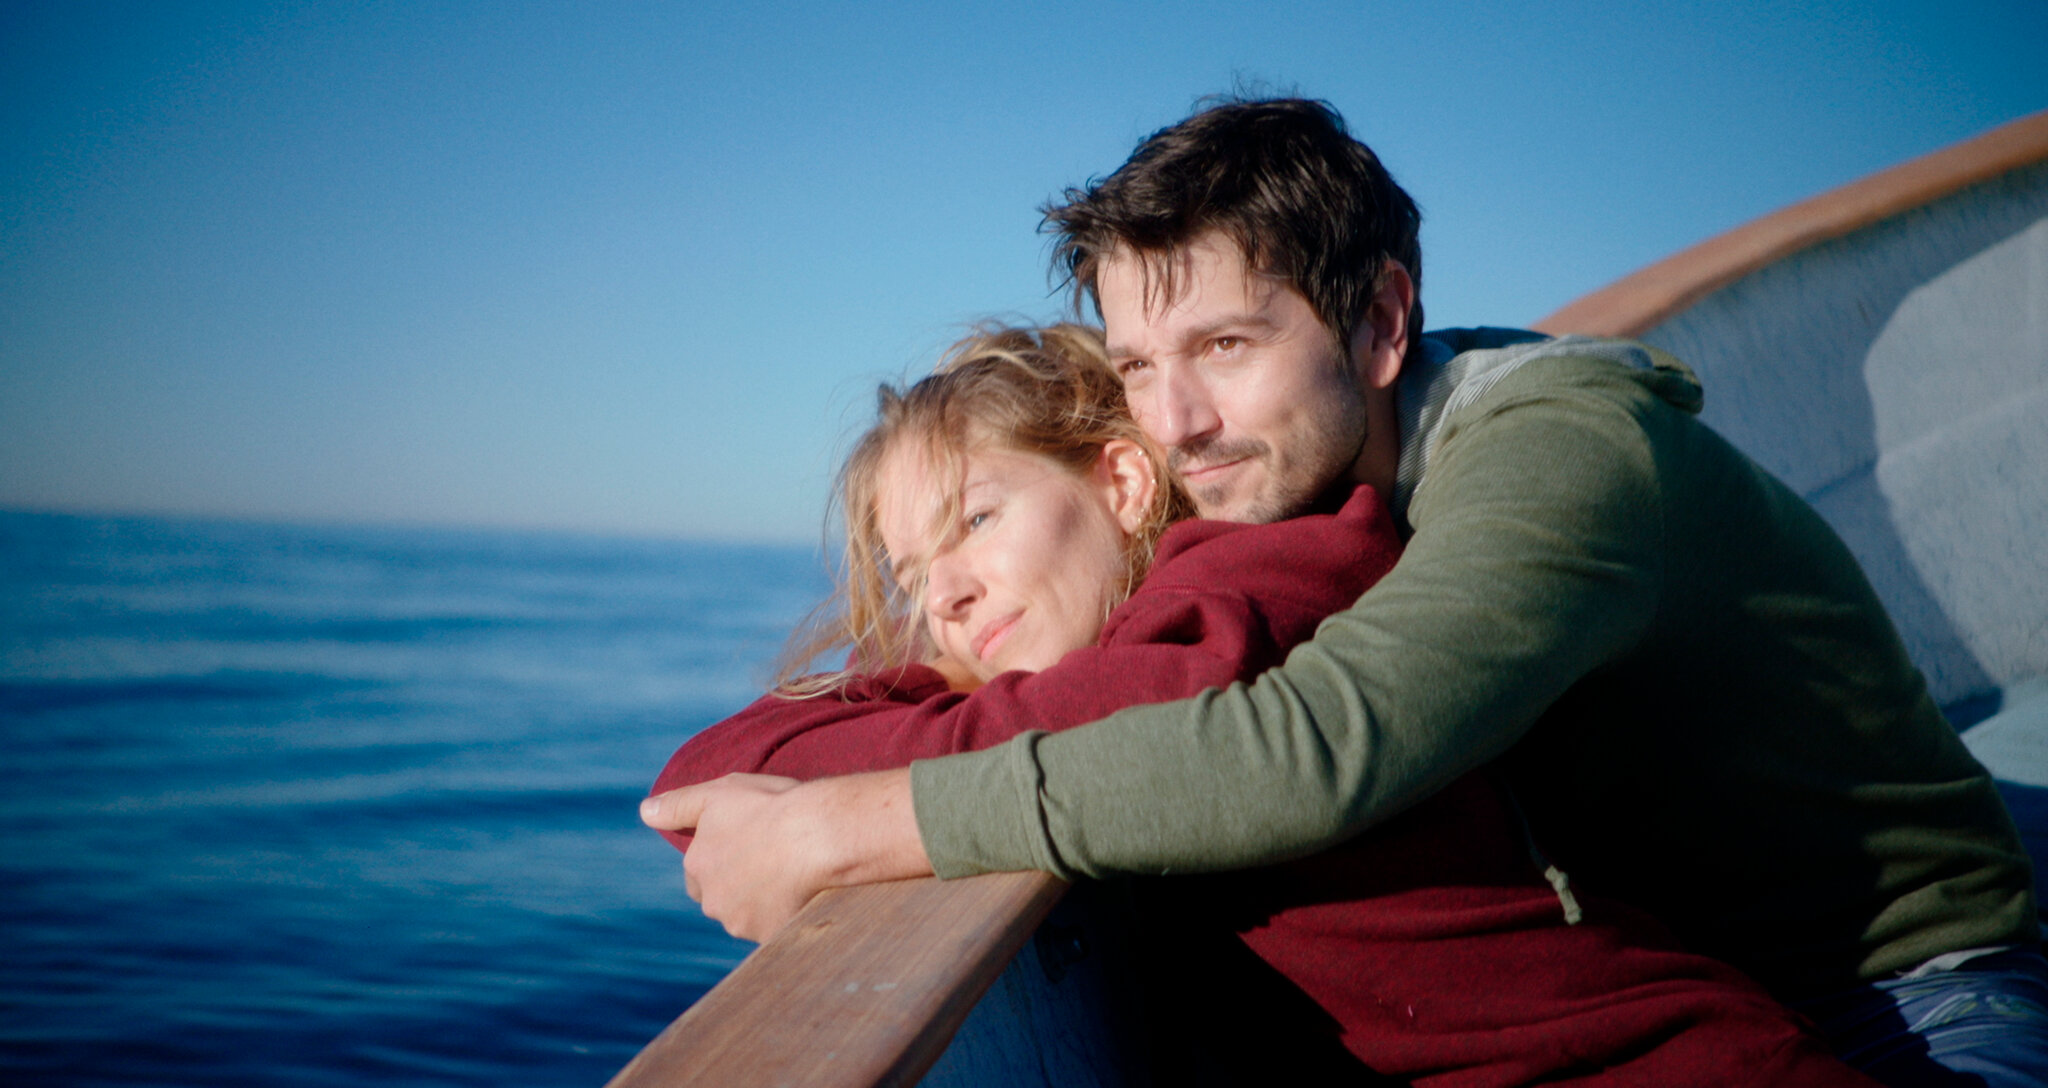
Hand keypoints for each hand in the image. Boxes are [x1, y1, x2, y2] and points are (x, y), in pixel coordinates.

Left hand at [640, 769, 930, 941]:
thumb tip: (644, 811)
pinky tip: (806, 891)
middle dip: (739, 884)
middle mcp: (714, 901)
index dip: (723, 857)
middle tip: (771, 858)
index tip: (748, 843)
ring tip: (794, 873)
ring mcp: (744, 922)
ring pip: (748, 915)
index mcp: (698, 864)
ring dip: (762, 901)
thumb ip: (679, 805)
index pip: (699, 872)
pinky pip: (776, 928)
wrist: (821, 836)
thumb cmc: (772, 807)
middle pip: (722, 898)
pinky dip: (786, 914)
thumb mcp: (719, 793)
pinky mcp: (774, 937)